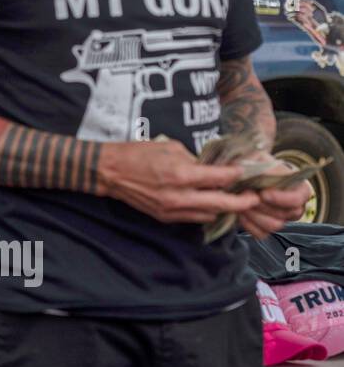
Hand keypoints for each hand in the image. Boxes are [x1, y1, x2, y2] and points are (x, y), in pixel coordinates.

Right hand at [100, 139, 259, 224]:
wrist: (111, 172)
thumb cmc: (138, 154)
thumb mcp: (170, 147)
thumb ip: (194, 160)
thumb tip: (211, 167)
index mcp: (181, 174)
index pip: (220, 178)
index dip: (236, 175)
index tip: (245, 172)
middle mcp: (179, 195)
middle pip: (222, 203)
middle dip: (242, 201)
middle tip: (254, 198)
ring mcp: (172, 210)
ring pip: (210, 215)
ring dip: (223, 208)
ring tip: (231, 200)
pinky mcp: (165, 217)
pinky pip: (194, 218)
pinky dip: (205, 212)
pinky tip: (208, 204)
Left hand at [235, 150, 311, 239]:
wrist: (241, 173)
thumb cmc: (252, 163)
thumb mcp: (256, 157)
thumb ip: (257, 161)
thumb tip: (247, 161)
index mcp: (298, 187)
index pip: (299, 198)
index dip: (282, 198)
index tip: (263, 193)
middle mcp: (293, 206)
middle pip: (284, 215)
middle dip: (261, 207)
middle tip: (244, 196)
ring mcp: (280, 218)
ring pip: (273, 226)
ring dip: (253, 216)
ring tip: (240, 203)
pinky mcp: (265, 227)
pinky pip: (260, 234)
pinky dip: (248, 225)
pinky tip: (239, 213)